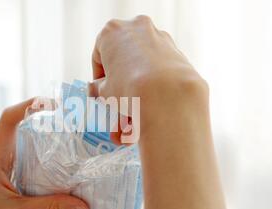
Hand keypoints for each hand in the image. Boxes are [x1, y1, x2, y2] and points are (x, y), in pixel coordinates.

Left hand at [0, 98, 88, 208]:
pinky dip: (39, 146)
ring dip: (41, 129)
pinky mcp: (5, 166)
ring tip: (67, 130)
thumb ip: (51, 208)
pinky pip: (23, 148)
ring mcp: (0, 158)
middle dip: (41, 113)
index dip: (29, 105)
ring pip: (21, 134)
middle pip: (18, 120)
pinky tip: (55, 155)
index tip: (53, 104)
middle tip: (68, 116)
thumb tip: (82, 205)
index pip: (8, 118)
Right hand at [91, 16, 228, 208]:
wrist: (169, 97)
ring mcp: (164, 42)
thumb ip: (95, 98)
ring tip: (138, 115)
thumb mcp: (104, 99)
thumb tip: (88, 108)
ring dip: (140, 91)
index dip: (100, 80)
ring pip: (146, 69)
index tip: (105, 99)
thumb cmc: (128, 95)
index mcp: (113, 32)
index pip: (99, 56)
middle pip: (125, 61)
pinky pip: (165, 77)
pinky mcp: (183, 58)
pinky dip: (159, 93)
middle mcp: (140, 30)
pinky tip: (156, 110)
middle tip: (121, 108)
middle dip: (122, 85)